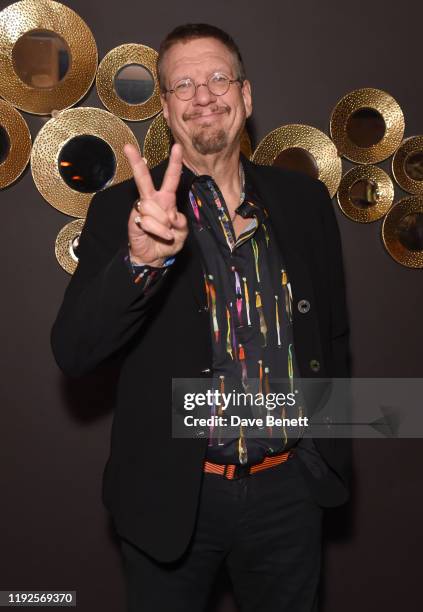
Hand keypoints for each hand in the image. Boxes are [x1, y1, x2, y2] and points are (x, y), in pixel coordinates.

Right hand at [123, 143, 187, 266]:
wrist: (155, 258)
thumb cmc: (168, 242)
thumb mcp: (182, 232)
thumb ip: (181, 222)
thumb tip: (172, 215)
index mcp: (167, 200)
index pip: (171, 179)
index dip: (175, 164)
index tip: (177, 147)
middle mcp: (153, 200)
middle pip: (144, 179)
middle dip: (136, 163)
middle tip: (128, 147)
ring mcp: (142, 210)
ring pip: (152, 207)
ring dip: (164, 223)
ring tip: (166, 233)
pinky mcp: (135, 220)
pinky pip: (148, 221)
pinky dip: (159, 230)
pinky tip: (159, 236)